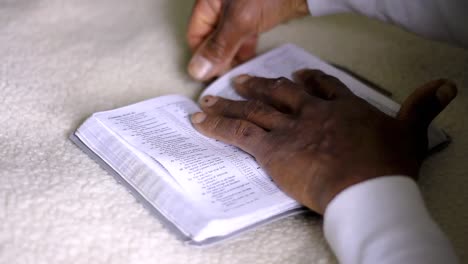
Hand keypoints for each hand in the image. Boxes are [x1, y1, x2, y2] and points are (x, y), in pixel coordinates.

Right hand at [186, 0, 308, 80]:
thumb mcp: (240, 20)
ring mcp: (238, 10)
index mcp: (209, 0)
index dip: (202, 57)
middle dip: (218, 58)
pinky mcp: (255, 15)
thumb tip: (199, 69)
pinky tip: (250, 62)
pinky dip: (245, 49)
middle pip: (211, 38)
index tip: (210, 77)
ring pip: (228, 39)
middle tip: (226, 78)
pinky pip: (243, 36)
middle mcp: (221, 5)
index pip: (195, 34)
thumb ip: (219, 46)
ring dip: (232, 56)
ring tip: (238, 73)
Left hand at [190, 69, 456, 213]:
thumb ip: (423, 107)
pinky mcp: (272, 149)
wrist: (367, 187)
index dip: (308, 82)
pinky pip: (239, 132)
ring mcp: (290, 128)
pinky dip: (218, 125)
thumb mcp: (411, 132)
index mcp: (342, 108)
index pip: (322, 87)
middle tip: (243, 80)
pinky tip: (201, 120)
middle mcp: (313, 112)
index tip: (299, 77)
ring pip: (255, 109)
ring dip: (232, 101)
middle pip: (281, 93)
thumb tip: (446, 87)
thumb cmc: (387, 165)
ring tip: (214, 96)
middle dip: (261, 86)